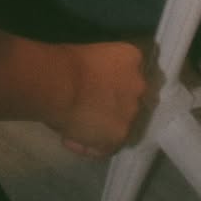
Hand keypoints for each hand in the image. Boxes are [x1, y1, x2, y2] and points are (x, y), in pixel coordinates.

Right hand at [51, 40, 149, 157]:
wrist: (61, 84)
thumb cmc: (67, 61)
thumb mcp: (91, 54)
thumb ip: (101, 68)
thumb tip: (92, 82)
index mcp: (132, 57)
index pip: (129, 71)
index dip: (114, 81)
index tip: (98, 86)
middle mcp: (138, 85)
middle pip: (129, 98)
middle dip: (113, 104)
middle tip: (88, 107)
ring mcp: (131, 112)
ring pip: (119, 124)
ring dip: (102, 127)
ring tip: (74, 128)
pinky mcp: (120, 135)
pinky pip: (105, 145)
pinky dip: (90, 146)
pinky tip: (69, 139)